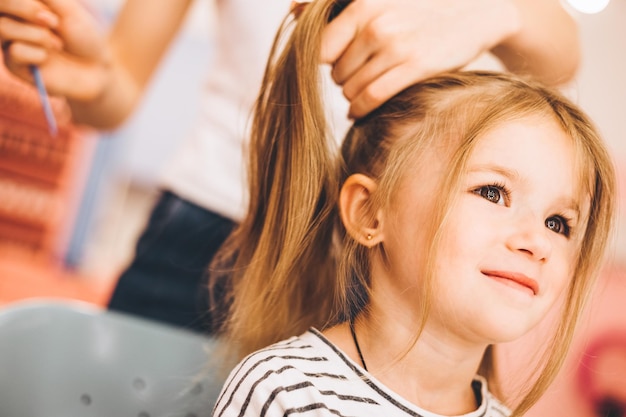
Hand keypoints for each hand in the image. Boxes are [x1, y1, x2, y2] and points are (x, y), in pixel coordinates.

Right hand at [0, 0, 109, 100]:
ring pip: (4, 28)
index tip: (50, 9)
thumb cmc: (83, 36)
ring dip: (38, 35)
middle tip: (53, 21)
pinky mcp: (14, 65)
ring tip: (57, 44)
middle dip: (26, 9)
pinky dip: (37, 54)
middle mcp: (11, 20)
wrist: (96, 69)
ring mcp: (10, 42)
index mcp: (23, 4)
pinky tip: (48, 59)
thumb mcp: (67, 8)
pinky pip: (15, 52)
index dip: (23, 0)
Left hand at [321, 0, 520, 117]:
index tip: (335, 65)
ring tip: (361, 92)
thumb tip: (291, 10)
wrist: (474, 12)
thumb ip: (334, 6)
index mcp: (362, 5)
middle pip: (336, 72)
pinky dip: (361, 110)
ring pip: (351, 88)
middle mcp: (376, 24)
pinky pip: (372, 98)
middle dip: (342, 79)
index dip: (323, 62)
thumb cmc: (418, 8)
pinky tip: (360, 111)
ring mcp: (396, 47)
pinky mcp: (414, 67)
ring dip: (352, 96)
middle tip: (357, 76)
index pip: (320, 47)